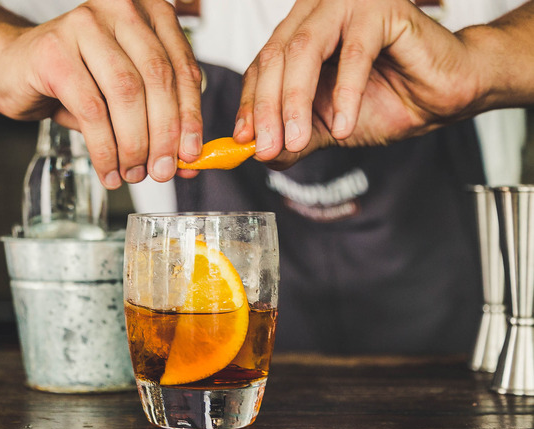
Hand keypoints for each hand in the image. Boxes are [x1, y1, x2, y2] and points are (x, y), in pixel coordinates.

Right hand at [0, 0, 203, 187]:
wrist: (11, 67)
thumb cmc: (73, 78)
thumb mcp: (122, 93)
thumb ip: (157, 118)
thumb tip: (188, 161)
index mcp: (147, 12)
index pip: (181, 67)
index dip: (191, 115)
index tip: (192, 154)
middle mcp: (120, 8)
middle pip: (157, 78)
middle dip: (164, 134)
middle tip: (162, 171)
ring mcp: (84, 25)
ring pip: (126, 93)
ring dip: (134, 143)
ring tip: (132, 172)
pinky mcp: (54, 51)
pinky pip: (91, 109)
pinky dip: (104, 148)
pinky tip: (107, 169)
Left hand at [234, 0, 482, 168]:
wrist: (445, 94)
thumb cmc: (389, 99)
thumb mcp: (326, 126)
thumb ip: (292, 137)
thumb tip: (258, 153)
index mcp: (299, 30)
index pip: (261, 65)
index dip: (249, 103)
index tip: (243, 141)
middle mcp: (317, 10)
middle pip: (275, 57)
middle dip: (267, 108)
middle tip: (267, 147)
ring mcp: (348, 4)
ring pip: (304, 50)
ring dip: (295, 101)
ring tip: (296, 141)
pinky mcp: (383, 10)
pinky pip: (353, 55)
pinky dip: (344, 95)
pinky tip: (343, 126)